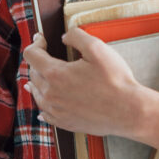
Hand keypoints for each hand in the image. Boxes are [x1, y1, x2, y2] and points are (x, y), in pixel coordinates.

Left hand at [23, 29, 142, 135]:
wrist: (128, 111)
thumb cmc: (115, 79)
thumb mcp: (97, 48)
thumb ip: (76, 36)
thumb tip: (64, 37)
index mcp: (55, 74)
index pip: (31, 55)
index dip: (35, 43)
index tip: (42, 39)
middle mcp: (51, 94)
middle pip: (33, 73)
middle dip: (38, 60)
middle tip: (45, 54)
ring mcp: (56, 111)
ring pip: (37, 93)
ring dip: (38, 81)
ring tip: (40, 75)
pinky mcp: (64, 123)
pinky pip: (45, 112)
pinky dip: (43, 102)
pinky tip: (46, 103)